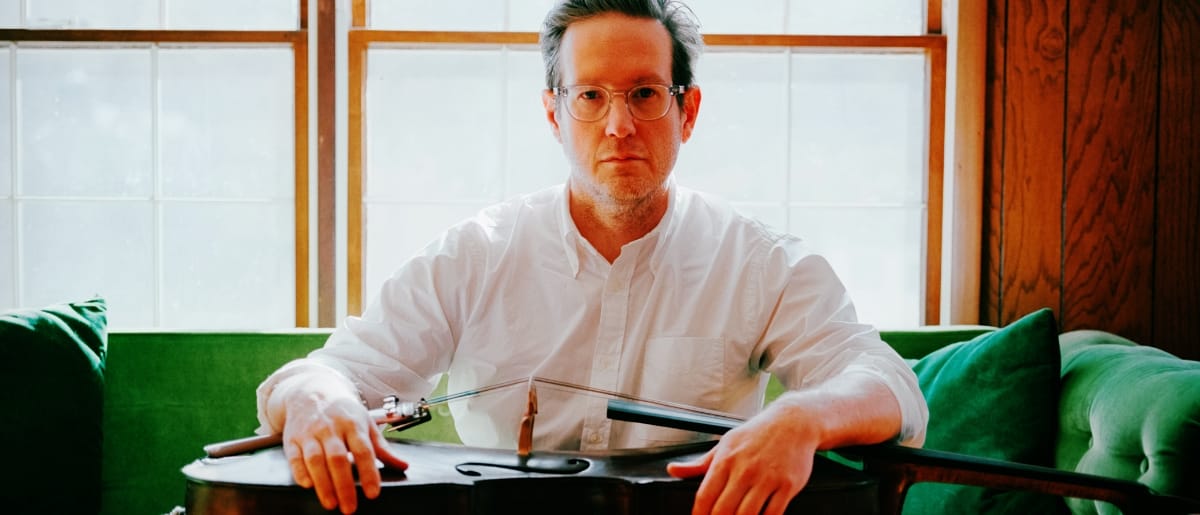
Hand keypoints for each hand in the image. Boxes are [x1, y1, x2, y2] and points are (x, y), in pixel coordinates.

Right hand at [273, 378, 409, 513]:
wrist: (313, 391)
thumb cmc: (344, 411)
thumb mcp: (366, 423)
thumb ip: (382, 447)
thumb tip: (403, 465)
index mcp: (353, 424)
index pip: (363, 450)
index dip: (369, 473)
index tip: (372, 493)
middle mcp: (331, 428)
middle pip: (338, 458)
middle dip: (344, 486)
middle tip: (350, 508)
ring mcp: (310, 433)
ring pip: (315, 459)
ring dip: (323, 484)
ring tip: (331, 503)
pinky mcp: (292, 438)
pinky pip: (294, 457)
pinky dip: (300, 472)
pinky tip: (307, 485)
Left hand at [667, 403, 818, 514]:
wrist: (793, 422)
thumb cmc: (756, 435)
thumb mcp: (725, 444)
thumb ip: (699, 464)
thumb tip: (673, 470)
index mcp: (725, 460)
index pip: (704, 497)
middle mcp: (745, 470)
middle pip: (723, 511)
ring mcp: (767, 478)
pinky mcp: (787, 485)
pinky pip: (773, 514)